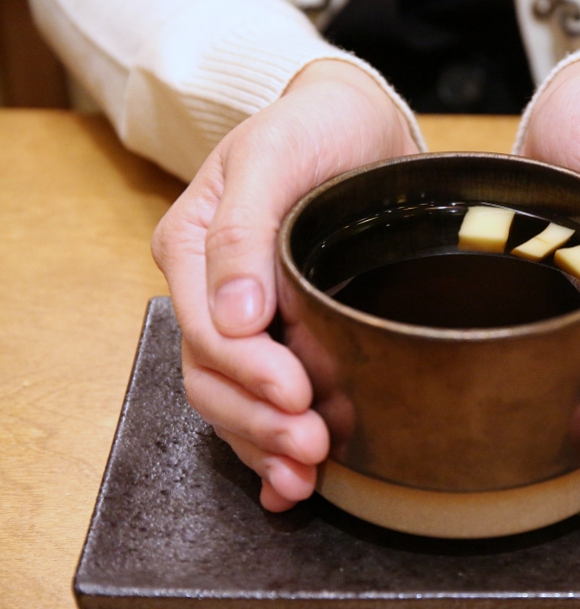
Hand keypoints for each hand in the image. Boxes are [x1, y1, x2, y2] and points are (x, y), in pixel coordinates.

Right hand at [151, 60, 419, 511]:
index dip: (250, 372)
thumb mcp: (274, 158)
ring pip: (233, 402)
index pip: (207, 331)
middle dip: (261, 422)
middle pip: (215, 379)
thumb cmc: (315, 129)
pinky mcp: (282, 337)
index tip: (298, 393)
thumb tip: (233, 316)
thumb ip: (243, 232)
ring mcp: (244, 320)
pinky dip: (272, 447)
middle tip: (313, 446)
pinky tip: (291, 482)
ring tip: (307, 476)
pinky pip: (260, 402)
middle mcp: (211, 292)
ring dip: (267, 445)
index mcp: (194, 248)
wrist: (355, 126)